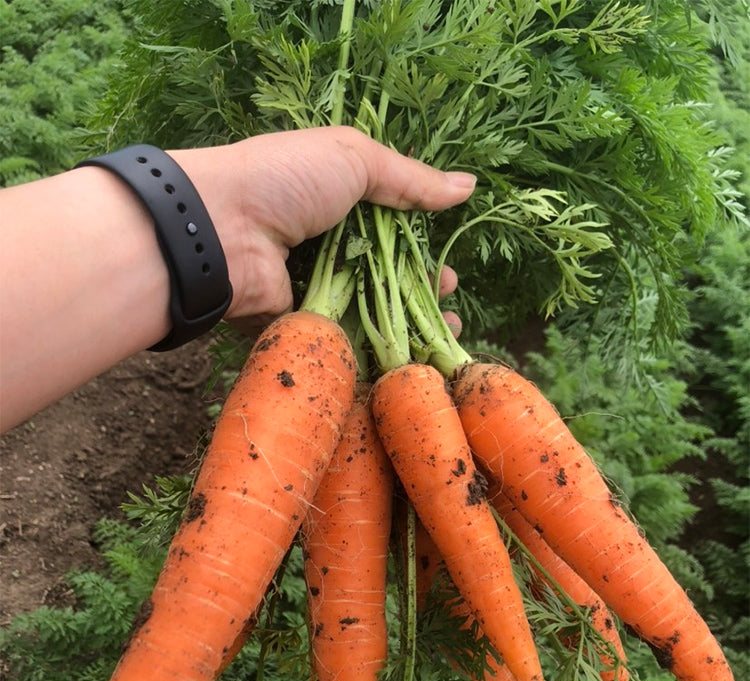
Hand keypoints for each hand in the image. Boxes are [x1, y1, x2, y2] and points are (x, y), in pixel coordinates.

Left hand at [172, 127, 474, 331]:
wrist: (221, 229)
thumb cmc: (283, 179)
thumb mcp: (353, 158)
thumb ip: (409, 178)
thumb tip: (467, 187)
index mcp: (333, 203)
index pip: (387, 232)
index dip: (419, 250)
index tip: (447, 267)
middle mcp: (322, 249)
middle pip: (381, 277)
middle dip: (419, 292)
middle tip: (447, 301)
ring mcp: (309, 290)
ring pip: (366, 315)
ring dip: (405, 327)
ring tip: (439, 335)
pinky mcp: (297, 326)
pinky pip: (341, 342)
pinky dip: (373, 353)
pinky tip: (405, 359)